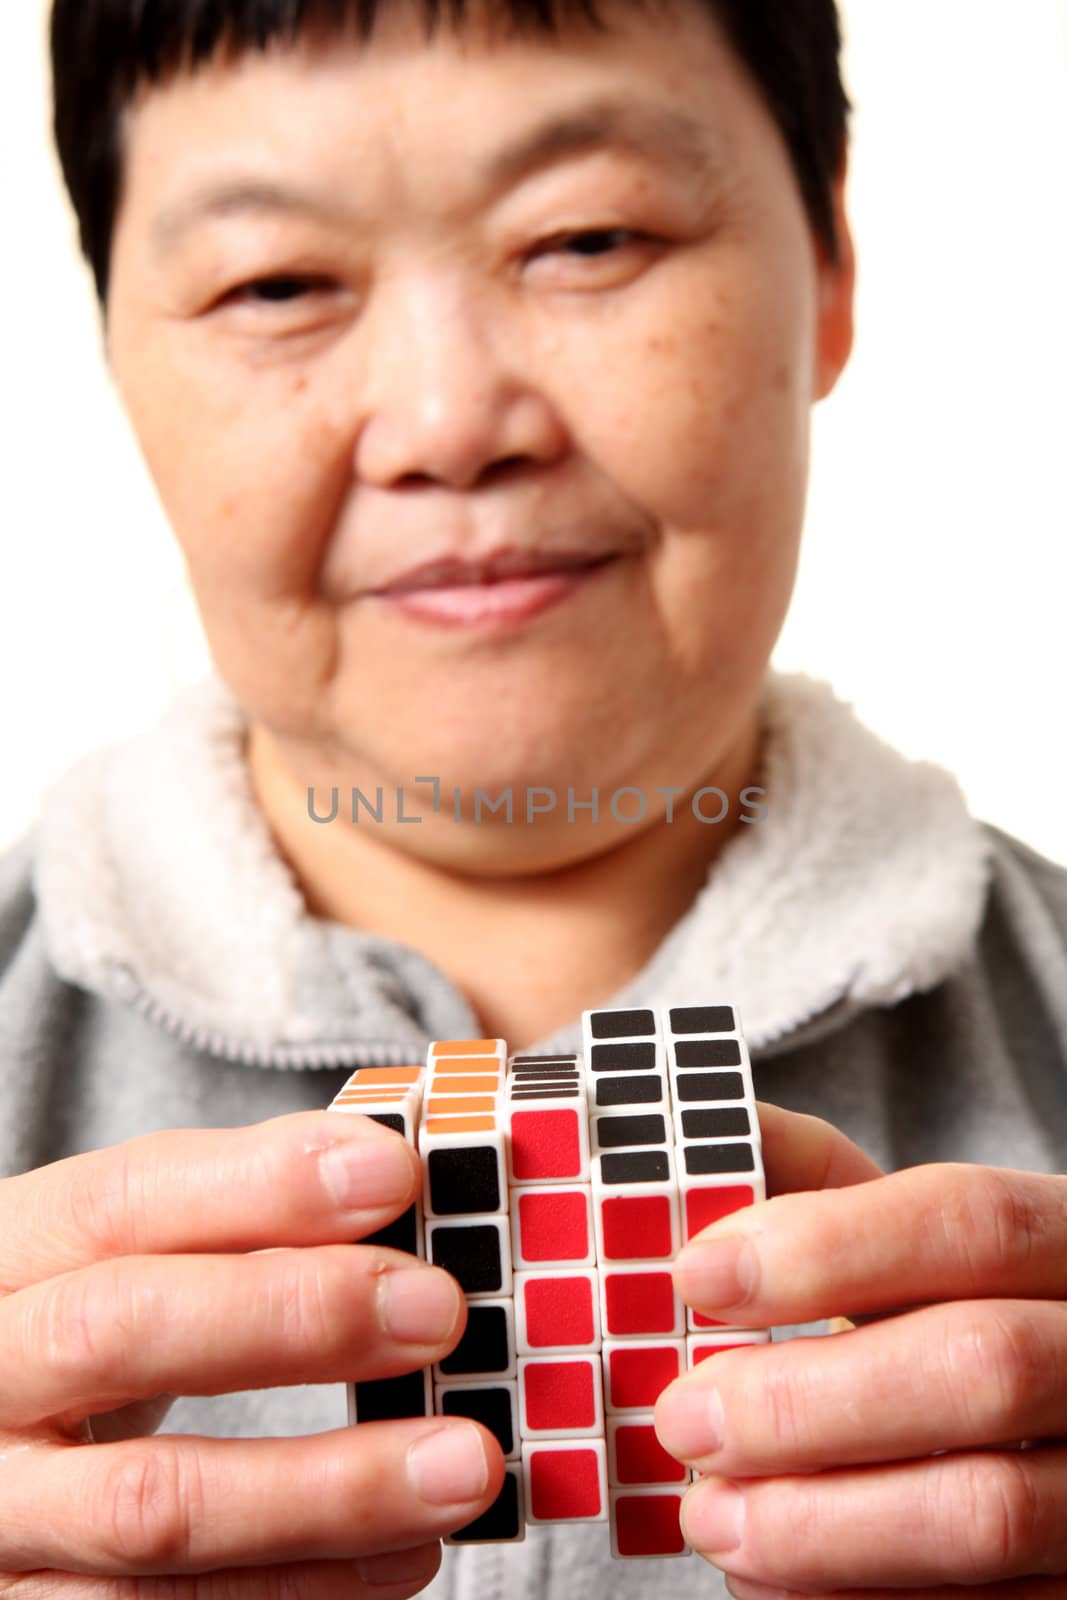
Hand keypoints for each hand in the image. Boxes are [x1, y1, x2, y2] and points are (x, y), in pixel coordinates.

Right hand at [0, 1111, 502, 1595]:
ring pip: (151, 1508)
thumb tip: (392, 1175)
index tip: (394, 1174)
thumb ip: (242, 1213)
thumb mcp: (131, 1254)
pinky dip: (299, 1592)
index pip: (121, 1200)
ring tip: (461, 1466)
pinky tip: (400, 1558)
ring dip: (327, 1491)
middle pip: (119, 1333)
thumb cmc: (96, 1326)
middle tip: (436, 1312)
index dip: (262, 1185)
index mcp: (10, 1254)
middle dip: (294, 1316)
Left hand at [653, 1102, 1066, 1597]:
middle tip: (684, 1419)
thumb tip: (696, 1146)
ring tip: (710, 1513)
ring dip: (818, 1519)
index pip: (971, 1220)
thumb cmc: (938, 1309)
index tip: (698, 1277)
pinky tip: (769, 1573)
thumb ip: (807, 1178)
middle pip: (980, 1364)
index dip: (830, 1248)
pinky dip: (857, 1595)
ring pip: (988, 1507)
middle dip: (806, 1399)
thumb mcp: (894, 1230)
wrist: (1031, 1426)